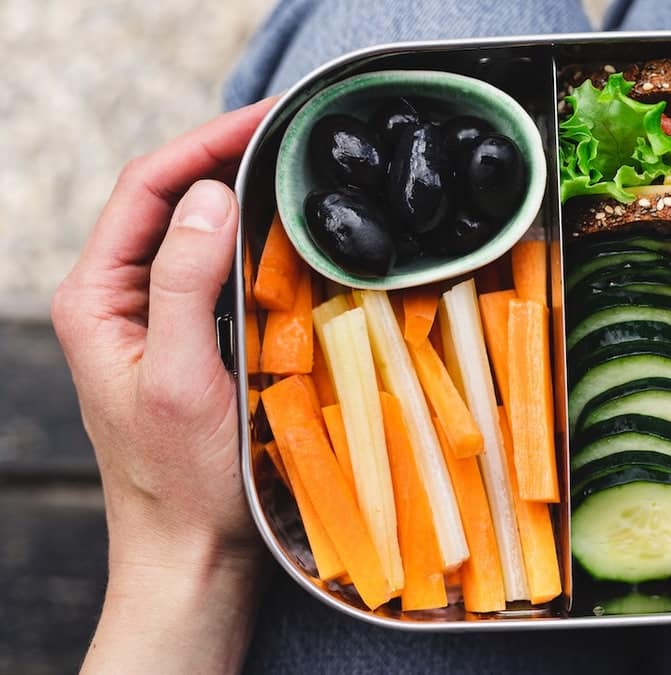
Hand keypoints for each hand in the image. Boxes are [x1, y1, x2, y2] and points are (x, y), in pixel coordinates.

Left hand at [53, 98, 273, 673]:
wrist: (193, 552)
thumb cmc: (184, 482)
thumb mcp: (183, 378)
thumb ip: (182, 283)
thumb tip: (209, 195)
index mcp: (97, 298)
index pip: (146, 189)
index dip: (204, 143)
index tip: (268, 118)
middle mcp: (120, 299)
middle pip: (169, 200)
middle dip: (229, 158)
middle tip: (296, 135)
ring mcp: (156, 319)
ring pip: (196, 233)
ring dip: (245, 198)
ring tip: (300, 171)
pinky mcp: (190, 339)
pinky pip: (219, 272)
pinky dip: (256, 245)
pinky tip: (294, 237)